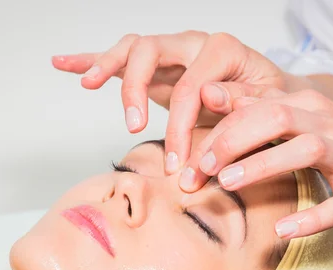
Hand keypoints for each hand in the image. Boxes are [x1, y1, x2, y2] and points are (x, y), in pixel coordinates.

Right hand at [51, 31, 313, 172]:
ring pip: (131, 48)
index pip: (189, 85)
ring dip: (106, 64)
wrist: (269, 94)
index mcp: (221, 51)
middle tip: (135, 129)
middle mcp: (191, 44)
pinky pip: (119, 57)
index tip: (177, 163)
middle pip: (150, 51)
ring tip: (87, 83)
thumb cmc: (267, 101)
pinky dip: (90, 59)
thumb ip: (242, 101)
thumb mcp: (266, 104)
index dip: (181, 126)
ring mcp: (171, 52)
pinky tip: (63, 63)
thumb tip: (210, 97)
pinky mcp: (156, 66)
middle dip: (136, 90)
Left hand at [180, 88, 332, 238]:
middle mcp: (330, 124)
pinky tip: (282, 230)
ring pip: (306, 150)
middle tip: (200, 168)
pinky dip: (311, 217)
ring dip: (264, 165)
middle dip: (232, 139)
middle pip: (276, 116)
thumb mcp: (304, 125)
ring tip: (229, 184)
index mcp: (309, 107)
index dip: (217, 128)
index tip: (187, 156)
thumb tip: (213, 96)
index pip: (256, 106)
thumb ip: (261, 110)